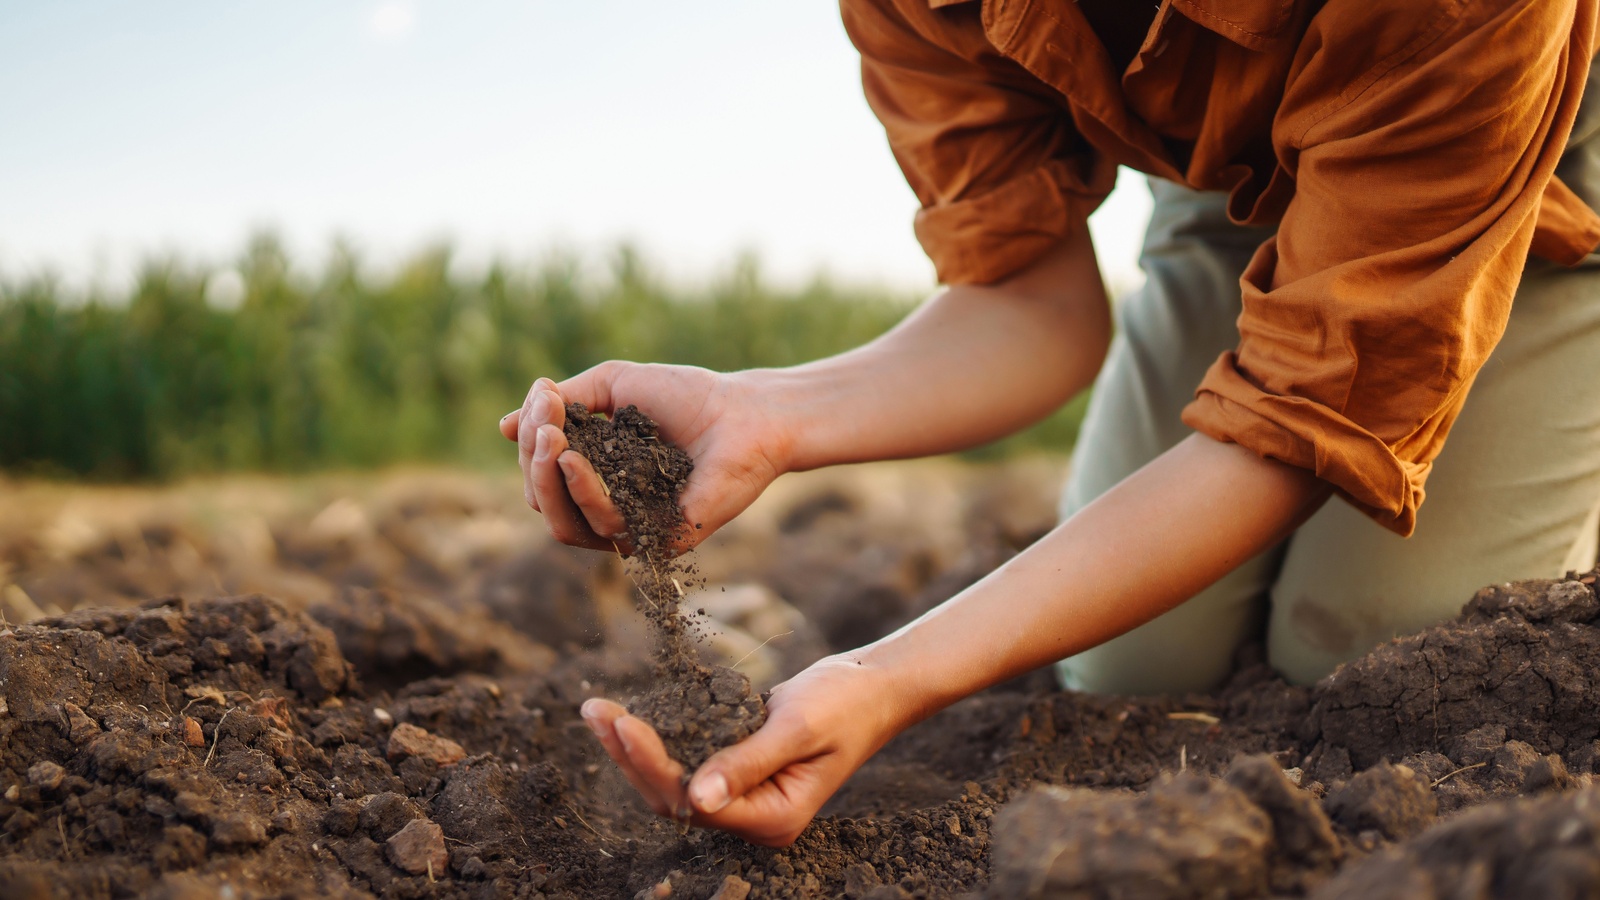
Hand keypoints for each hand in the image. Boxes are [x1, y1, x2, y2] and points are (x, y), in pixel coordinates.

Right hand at [499, 362, 792, 553]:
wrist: (745, 411)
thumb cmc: (685, 395)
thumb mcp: (612, 385)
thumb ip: (561, 404)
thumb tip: (503, 427)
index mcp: (595, 476)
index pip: (542, 474)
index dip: (532, 440)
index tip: (543, 398)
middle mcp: (608, 508)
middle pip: (544, 502)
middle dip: (533, 461)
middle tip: (544, 423)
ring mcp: (633, 528)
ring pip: (564, 525)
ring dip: (548, 480)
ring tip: (553, 439)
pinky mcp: (659, 541)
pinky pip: (605, 528)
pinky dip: (583, 493)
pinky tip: (575, 459)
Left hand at [578, 655, 907, 846]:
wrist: (874, 684)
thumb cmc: (845, 702)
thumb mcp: (797, 727)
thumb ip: (748, 762)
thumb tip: (697, 797)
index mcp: (773, 818)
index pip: (695, 801)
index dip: (653, 765)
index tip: (622, 724)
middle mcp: (755, 817)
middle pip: (674, 797)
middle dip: (630, 756)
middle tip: (594, 712)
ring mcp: (745, 796)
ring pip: (673, 781)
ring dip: (634, 748)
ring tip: (597, 712)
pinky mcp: (738, 771)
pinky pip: (688, 761)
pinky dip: (658, 737)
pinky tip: (627, 716)